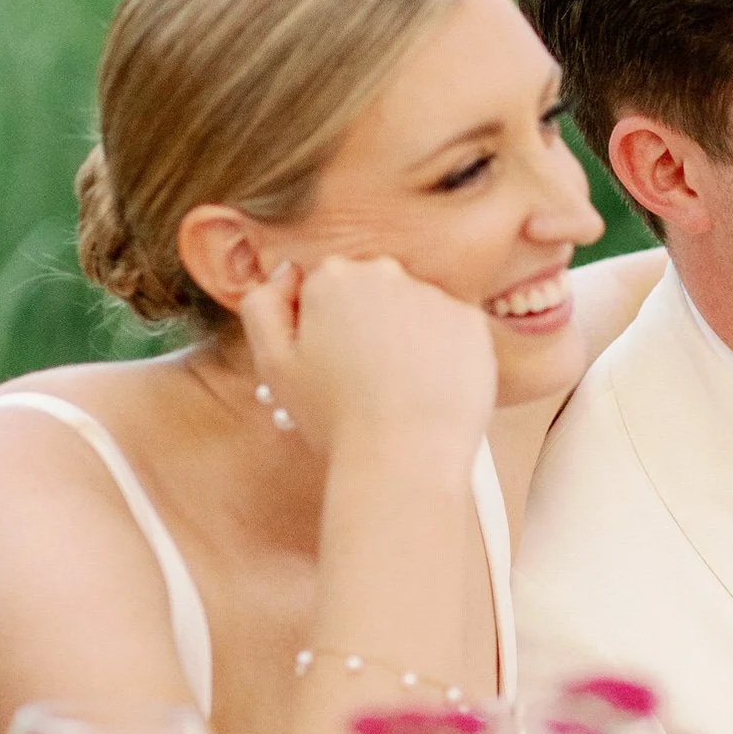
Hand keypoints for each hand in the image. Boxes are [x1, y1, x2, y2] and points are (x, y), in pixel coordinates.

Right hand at [240, 254, 497, 468]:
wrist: (404, 459)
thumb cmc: (336, 419)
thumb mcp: (273, 365)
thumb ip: (262, 307)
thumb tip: (286, 275)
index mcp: (332, 278)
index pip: (325, 290)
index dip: (324, 330)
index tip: (329, 364)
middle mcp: (385, 274)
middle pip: (371, 294)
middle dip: (365, 328)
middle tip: (363, 381)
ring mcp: (433, 296)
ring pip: (413, 313)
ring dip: (405, 341)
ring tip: (397, 391)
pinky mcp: (470, 323)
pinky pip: (451, 331)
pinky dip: (441, 355)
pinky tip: (427, 389)